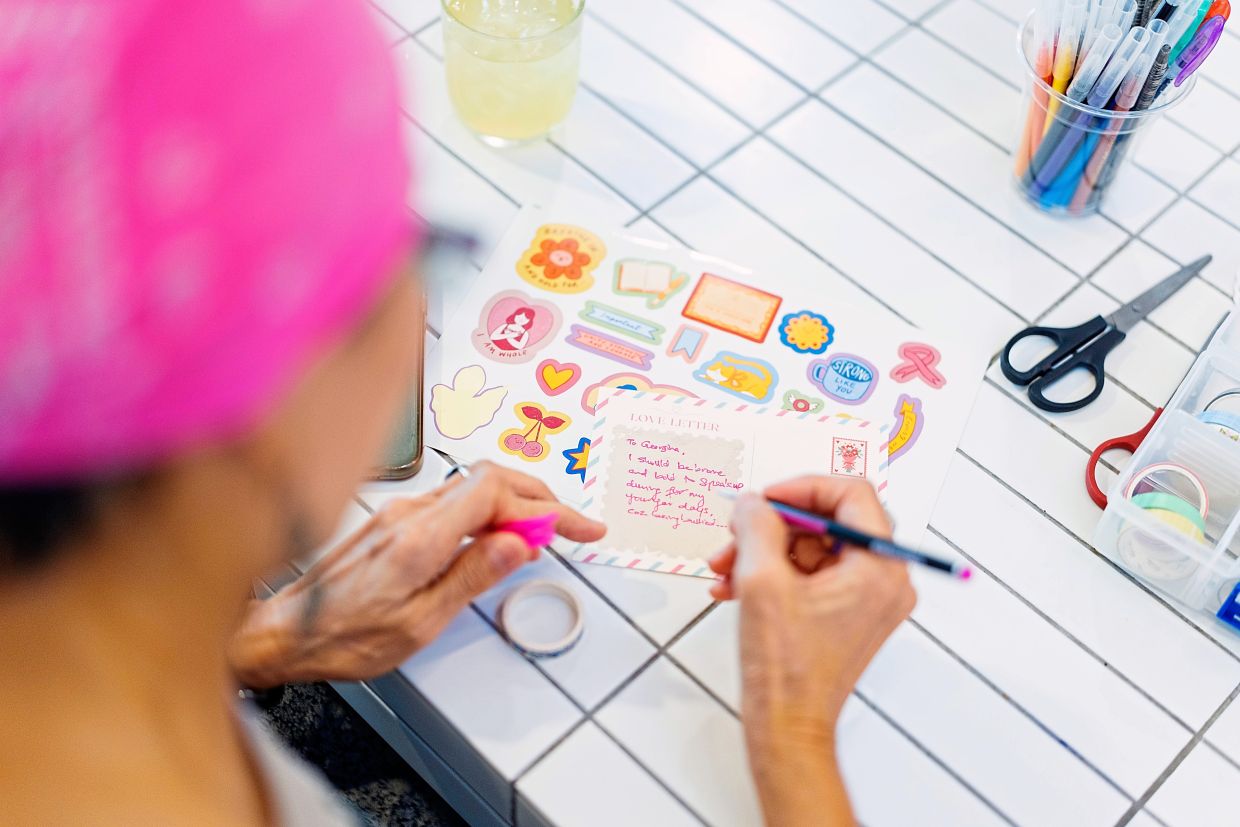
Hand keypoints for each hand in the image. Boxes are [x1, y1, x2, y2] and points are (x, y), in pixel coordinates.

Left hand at [229, 462, 604, 686]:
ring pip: (474, 487)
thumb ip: (471, 576)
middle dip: (541, 498)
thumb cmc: (343, 637)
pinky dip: (490, 510)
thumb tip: (517, 543)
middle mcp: (410, 513)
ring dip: (517, 502)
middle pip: (491, 479)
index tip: (578, 529)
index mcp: (420, 538)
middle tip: (574, 527)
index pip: (497, 494)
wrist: (287, 632)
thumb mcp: (419, 622)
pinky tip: (500, 535)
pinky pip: (456, 501)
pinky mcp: (396, 520)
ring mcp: (402, 511)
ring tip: (546, 534)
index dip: (546, 507)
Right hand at [708, 477, 913, 826]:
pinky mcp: (847, 615)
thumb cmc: (785, 669)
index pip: (851, 494)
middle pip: (828, 522)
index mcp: (879, 568)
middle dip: (773, 525)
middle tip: (735, 533)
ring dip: (764, 551)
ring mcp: (867, 600)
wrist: (787, 726)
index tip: (765, 499)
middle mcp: (884, 580)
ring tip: (724, 568)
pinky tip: (733, 586)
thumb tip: (753, 501)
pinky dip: (772, 574)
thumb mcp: (761, 581)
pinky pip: (810, 575)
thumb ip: (756, 526)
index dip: (802, 489)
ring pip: (813, 549)